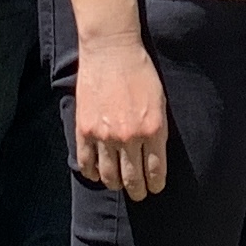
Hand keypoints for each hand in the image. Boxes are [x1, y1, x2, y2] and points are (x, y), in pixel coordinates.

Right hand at [70, 37, 171, 199]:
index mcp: (153, 129)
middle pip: (133, 178)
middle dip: (138, 191)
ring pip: (110, 175)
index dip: (155, 184)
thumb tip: (154, 156)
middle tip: (139, 194)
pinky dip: (92, 173)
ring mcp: (105, 135)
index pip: (155, 170)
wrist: (112, 50)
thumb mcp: (159, 101)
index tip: (155, 188)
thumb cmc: (140, 72)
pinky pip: (87, 162)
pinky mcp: (85, 130)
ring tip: (119, 185)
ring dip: (116, 184)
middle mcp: (130, 137)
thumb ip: (158, 130)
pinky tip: (97, 174)